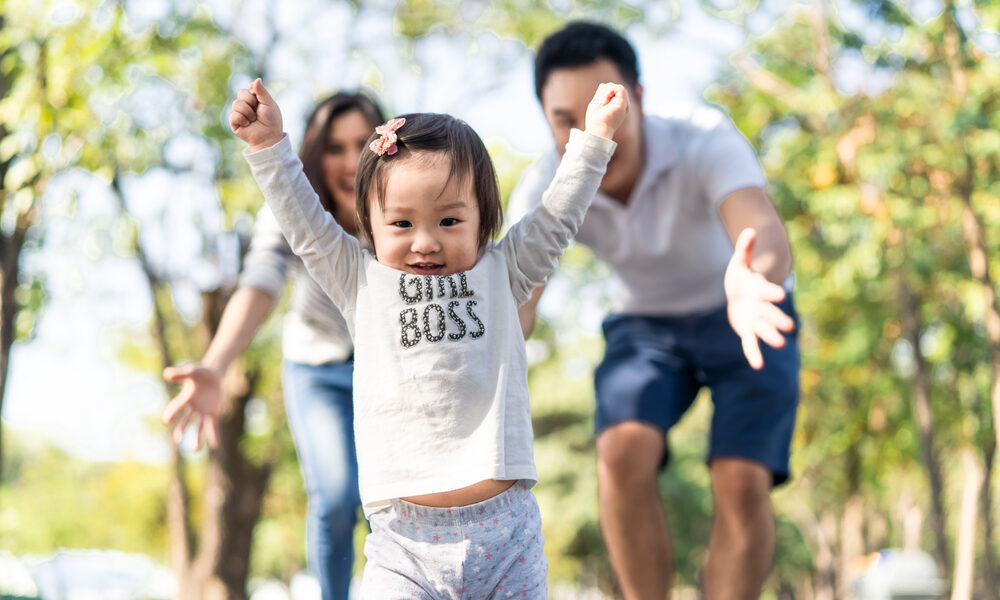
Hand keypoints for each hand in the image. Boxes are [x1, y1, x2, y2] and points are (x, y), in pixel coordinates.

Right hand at [161, 364, 222, 448]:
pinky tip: (215, 444)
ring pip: (199, 426)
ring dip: (197, 437)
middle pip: (185, 421)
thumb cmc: (200, 372)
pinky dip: (214, 434)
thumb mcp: (191, 371)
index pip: (176, 407)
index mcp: (185, 398)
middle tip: (178, 440)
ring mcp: (203, 411)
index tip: (166, 420)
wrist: (213, 374)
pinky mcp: (213, 412)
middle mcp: (192, 407)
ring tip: (195, 449)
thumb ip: (180, 374)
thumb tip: (167, 373)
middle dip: (182, 430)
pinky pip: (213, 425)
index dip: (171, 413)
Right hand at [228, 78, 283, 151]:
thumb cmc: (272, 121)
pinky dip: (243, 120)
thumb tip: (256, 79)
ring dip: (248, 112)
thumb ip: (262, 91)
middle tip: (258, 111)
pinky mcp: (234, 122)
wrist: (269, 137)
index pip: (249, 87)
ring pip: (236, 103)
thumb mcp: (269, 104)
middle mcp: (245, 104)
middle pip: (241, 93)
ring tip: (253, 119)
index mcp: (254, 98)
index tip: (260, 99)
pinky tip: (247, 124)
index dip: (254, 92)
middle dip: (251, 102)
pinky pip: (234, 115)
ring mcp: (239, 112)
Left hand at [584, 82, 628, 139]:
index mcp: (616, 105)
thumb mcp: (597, 102)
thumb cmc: (595, 119)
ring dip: (605, 92)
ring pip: (615, 86)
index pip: (610, 90)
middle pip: (612, 87)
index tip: (598, 103)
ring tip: (602, 102)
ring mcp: (624, 104)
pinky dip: (609, 91)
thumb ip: (602, 93)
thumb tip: (603, 85)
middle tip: (600, 102)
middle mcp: (622, 105)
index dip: (602, 92)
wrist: (597, 129)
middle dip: (603, 91)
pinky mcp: (624, 103)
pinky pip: (619, 88)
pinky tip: (604, 100)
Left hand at [724, 228, 795, 369]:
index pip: (766, 291)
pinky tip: (757, 366)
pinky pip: (750, 343)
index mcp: (759, 289)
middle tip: (788, 327)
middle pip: (769, 313)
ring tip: (781, 344)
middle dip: (777, 319)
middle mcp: (760, 306)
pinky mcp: (748, 330)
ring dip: (771, 336)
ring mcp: (755, 320)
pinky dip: (754, 353)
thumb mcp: (739, 263)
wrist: (740, 294)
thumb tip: (749, 230)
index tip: (780, 296)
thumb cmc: (741, 277)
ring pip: (763, 329)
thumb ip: (744, 249)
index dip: (771, 293)